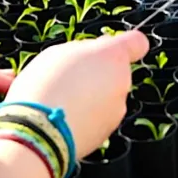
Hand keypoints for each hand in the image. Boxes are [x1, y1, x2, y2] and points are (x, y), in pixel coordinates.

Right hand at [6, 30, 150, 152]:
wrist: (40, 132)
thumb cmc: (46, 86)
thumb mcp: (60, 52)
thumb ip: (85, 50)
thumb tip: (96, 54)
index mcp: (112, 56)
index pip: (137, 42)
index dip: (126, 45)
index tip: (111, 49)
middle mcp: (122, 83)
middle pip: (114, 73)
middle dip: (95, 76)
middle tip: (66, 80)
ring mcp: (116, 112)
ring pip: (104, 99)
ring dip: (87, 99)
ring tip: (58, 103)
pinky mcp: (106, 134)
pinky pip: (95, 121)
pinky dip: (83, 119)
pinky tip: (60, 119)